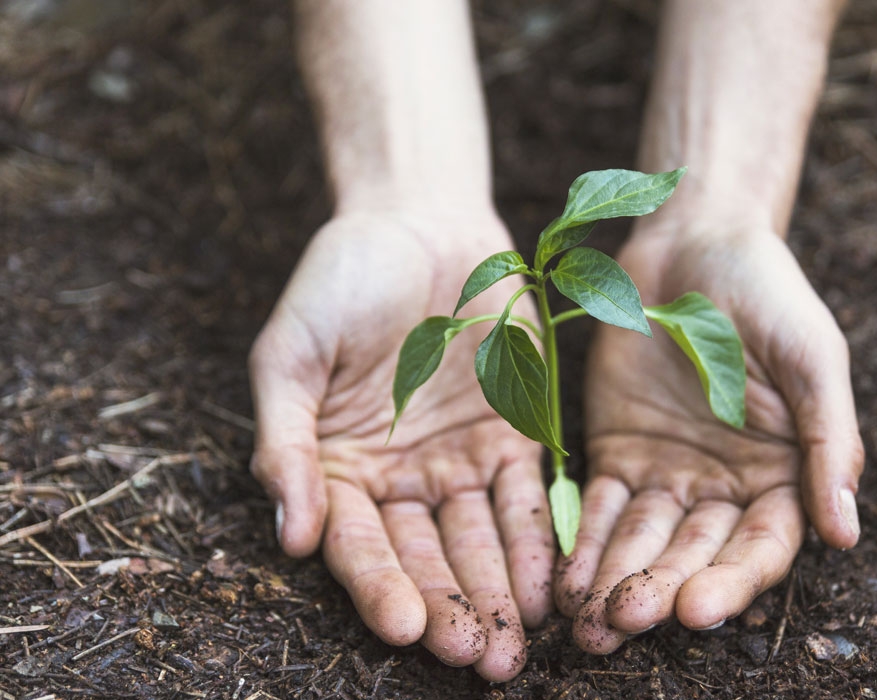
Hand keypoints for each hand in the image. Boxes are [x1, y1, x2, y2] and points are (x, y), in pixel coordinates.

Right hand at [248, 210, 552, 680]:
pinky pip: (528, 496)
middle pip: (426, 557)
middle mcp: (401, 478)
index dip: (381, 587)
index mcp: (339, 469)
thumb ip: (286, 442)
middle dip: (451, 610)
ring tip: (515, 644)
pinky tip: (550, 583)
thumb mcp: (291, 352)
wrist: (417, 216)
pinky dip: (538, 539)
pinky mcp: (516, 433)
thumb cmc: (340, 279)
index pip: (361, 544)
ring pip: (480, 540)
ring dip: (498, 593)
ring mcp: (460, 459)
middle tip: (478, 658)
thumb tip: (292, 536)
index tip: (404, 627)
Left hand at [555, 223, 863, 652]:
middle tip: (625, 620)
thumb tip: (847, 534)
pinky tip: (565, 577)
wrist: (696, 239)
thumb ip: (831, 442)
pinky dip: (584, 542)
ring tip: (588, 622)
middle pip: (696, 553)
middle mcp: (727, 485)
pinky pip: (601, 507)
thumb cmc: (769, 293)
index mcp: (785, 473)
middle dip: (662, 590)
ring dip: (617, 581)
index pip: (761, 545)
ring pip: (644, 542)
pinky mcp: (618, 452)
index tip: (696, 607)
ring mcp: (670, 472)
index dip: (732, 581)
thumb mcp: (813, 358)